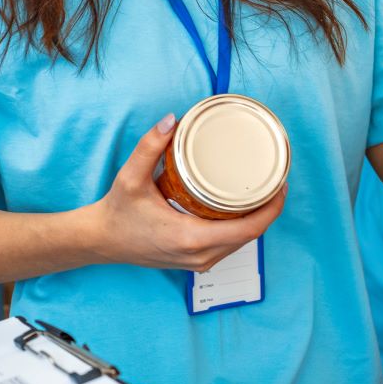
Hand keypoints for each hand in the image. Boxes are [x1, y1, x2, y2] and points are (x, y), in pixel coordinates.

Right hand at [87, 114, 284, 271]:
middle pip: (251, 236)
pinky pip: (229, 246)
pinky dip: (241, 229)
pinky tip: (244, 210)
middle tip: (274, 180)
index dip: (272, 208)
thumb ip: (150, 147)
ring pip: (242, 244)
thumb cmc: (117, 213)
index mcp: (191, 238)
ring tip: (263, 191)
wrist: (102, 241)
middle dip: (268, 210)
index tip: (280, 185)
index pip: (249, 229)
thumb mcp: (131, 177)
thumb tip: (172, 120)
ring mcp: (199, 263)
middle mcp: (199, 256)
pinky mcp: (196, 263)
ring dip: (256, 220)